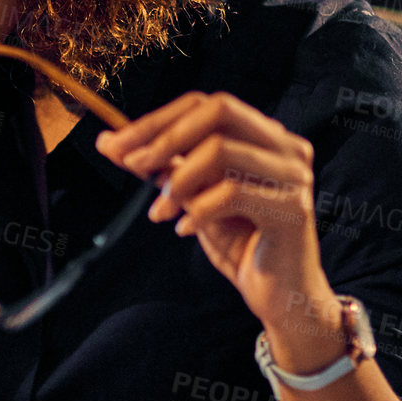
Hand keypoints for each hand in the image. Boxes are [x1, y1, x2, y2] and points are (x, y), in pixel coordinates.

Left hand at [96, 93, 344, 370]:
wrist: (279, 295)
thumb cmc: (240, 243)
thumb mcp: (192, 198)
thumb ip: (160, 167)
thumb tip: (108, 141)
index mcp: (264, 136)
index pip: (205, 105)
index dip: (157, 120)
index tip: (116, 144)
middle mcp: (285, 147)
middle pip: (219, 109)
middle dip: (166, 135)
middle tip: (133, 166)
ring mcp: (293, 176)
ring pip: (221, 150)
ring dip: (178, 180)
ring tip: (160, 211)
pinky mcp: (293, 209)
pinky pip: (231, 194)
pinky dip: (197, 210)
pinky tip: (184, 229)